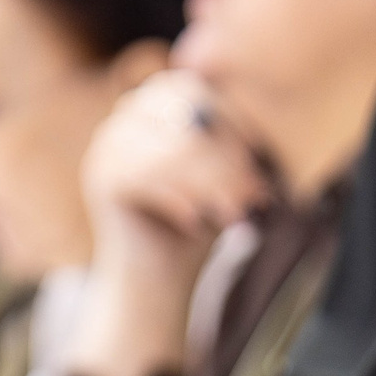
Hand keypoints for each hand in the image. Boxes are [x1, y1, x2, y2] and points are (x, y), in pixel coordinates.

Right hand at [70, 72, 269, 375]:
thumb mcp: (227, 176)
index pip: (196, 88)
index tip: (261, 163)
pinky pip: (149, 173)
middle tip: (256, 192)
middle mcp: (125, 119)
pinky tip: (198, 225)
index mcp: (155, 108)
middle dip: (227, 150)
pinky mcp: (101, 178)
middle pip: (183, 106)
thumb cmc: (199, 226)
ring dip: (212, 180)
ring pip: (171, 143)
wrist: (155, 288)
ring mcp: (106, 146)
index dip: (233, 120)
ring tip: (236, 212)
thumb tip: (274, 107)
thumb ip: (237, 139)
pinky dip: (182, 199)